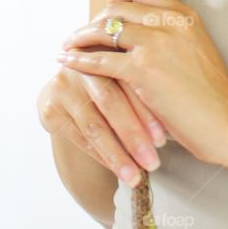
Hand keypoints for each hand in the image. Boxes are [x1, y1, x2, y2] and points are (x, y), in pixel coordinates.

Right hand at [37, 58, 165, 188]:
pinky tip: (117, 169)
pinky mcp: (51, 110)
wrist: (70, 85)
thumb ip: (144, 81)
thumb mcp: (127, 72)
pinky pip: (81, 138)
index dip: (147, 110)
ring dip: (117, 154)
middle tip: (153, 162)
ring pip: (94, 125)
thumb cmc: (112, 79)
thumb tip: (176, 121)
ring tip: (135, 177)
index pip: (129, 82)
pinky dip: (101, 155)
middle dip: (133, 135)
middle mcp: (83, 66)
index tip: (163, 139)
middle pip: (111, 103)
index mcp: (107, 51)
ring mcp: (64, 86)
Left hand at [56, 0, 227, 165]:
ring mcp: (156, 43)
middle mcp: (170, 21)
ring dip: (80, 37)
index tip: (106, 10)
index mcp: (184, 14)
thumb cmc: (211, 93)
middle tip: (83, 34)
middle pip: (117, 6)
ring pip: (105, 29)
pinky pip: (100, 60)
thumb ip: (172, 34)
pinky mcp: (143, 70)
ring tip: (68, 45)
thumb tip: (142, 32)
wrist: (224, 120)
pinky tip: (67, 62)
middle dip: (94, 19)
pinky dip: (79, 60)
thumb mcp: (197, 48)